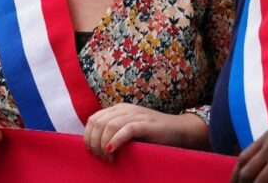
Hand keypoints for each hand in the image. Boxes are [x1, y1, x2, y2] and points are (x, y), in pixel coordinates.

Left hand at [83, 103, 207, 160]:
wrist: (179, 130)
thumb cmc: (152, 135)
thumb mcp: (128, 131)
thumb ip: (113, 133)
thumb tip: (93, 148)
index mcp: (118, 110)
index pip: (93, 119)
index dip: (88, 137)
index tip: (93, 153)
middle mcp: (125, 109)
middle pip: (98, 123)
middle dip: (94, 142)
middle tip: (101, 158)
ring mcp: (136, 115)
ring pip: (108, 126)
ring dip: (103, 144)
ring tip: (109, 158)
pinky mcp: (146, 124)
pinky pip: (126, 129)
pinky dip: (115, 141)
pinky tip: (112, 151)